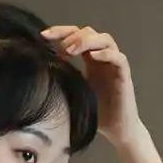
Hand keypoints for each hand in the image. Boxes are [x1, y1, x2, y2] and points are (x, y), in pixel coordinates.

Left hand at [40, 23, 140, 149]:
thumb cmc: (96, 114)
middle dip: (71, 35)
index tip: (43, 36)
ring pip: (105, 39)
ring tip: (72, 50)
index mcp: (90, 60)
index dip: (59, 31)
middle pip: (89, 32)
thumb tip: (38, 70)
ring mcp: (114, 65)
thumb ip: (61, 78)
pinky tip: (92, 56)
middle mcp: (102, 58)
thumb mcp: (73, 92)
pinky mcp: (124, 76)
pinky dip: (106, 54)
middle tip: (58, 46)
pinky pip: (118, 58)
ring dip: (86, 41)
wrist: (117, 131)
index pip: (75, 35)